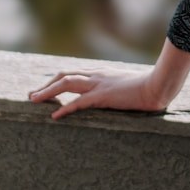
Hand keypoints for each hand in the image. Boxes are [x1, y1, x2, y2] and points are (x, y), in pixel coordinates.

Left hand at [28, 67, 170, 120]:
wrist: (157, 85)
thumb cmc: (146, 86)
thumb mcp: (126, 85)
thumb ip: (115, 87)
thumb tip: (111, 95)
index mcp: (100, 73)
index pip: (72, 73)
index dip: (56, 80)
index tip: (44, 88)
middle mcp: (96, 75)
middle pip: (64, 75)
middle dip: (46, 85)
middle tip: (31, 95)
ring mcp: (98, 84)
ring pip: (66, 83)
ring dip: (48, 91)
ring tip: (34, 100)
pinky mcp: (103, 96)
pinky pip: (79, 102)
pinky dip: (65, 109)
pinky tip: (54, 116)